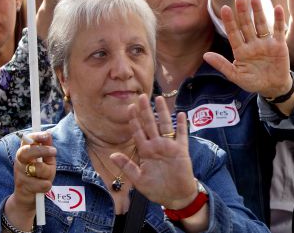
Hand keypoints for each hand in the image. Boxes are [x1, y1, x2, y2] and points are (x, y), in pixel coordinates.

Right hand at [10, 132, 56, 211]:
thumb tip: (49, 134)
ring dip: (48, 173)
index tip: (46, 135)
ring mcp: (20, 175)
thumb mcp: (44, 161)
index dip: (35, 136)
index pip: (26, 141)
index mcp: (24, 153)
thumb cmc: (38, 175)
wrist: (27, 197)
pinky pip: (43, 184)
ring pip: (38, 169)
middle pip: (26, 152)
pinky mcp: (24, 188)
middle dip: (41, 150)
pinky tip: (43, 186)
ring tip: (46, 177)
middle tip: (54, 151)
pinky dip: (47, 185)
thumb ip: (46, 149)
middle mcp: (19, 162)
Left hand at [111, 95, 196, 209]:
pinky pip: (181, 135)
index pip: (138, 132)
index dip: (134, 121)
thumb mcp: (139, 180)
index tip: (129, 108)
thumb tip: (112, 155)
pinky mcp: (181, 151)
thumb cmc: (157, 189)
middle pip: (150, 124)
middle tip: (141, 97)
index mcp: (146, 152)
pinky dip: (182, 125)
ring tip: (159, 99)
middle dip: (145, 111)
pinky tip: (181, 114)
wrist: (175, 197)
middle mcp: (157, 146)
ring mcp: (169, 147)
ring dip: (162, 112)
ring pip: (165, 125)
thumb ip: (127, 166)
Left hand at [203, 0, 290, 97]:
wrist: (273, 87)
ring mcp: (265, 43)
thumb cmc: (253, 82)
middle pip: (246, 25)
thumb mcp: (236, 76)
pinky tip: (277, 8)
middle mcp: (252, 43)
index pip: (233, 33)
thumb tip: (205, 55)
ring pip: (260, 24)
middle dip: (243, 12)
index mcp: (241, 50)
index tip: (224, 8)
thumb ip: (222, 65)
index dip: (229, 22)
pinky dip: (278, 20)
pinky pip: (278, 30)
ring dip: (258, 11)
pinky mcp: (279, 45)